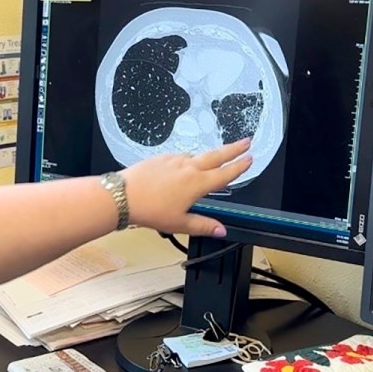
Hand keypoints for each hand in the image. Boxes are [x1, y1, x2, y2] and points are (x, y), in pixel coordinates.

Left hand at [121, 139, 251, 237]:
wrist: (122, 196)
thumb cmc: (149, 210)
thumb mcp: (179, 223)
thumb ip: (203, 226)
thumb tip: (221, 230)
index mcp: (197, 183)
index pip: (225, 174)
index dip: (239, 167)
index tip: (250, 159)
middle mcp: (187, 167)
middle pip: (216, 155)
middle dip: (233, 148)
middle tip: (246, 141)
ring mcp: (173, 160)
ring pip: (196, 156)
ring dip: (209, 155)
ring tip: (215, 157)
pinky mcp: (160, 158)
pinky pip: (179, 157)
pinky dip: (187, 159)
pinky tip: (184, 165)